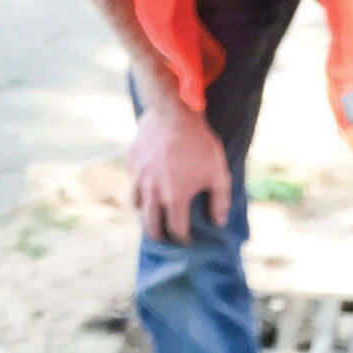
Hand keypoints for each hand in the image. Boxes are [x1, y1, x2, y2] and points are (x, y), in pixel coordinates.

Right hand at [128, 101, 231, 243]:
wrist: (174, 111)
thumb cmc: (200, 144)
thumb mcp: (219, 174)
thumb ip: (220, 202)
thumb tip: (218, 223)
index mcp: (174, 198)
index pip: (176, 230)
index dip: (183, 239)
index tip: (187, 241)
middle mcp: (152, 191)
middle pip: (150, 225)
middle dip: (158, 236)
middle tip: (164, 239)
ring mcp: (139, 175)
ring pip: (135, 204)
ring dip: (144, 214)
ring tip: (152, 215)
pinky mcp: (131, 160)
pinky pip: (132, 181)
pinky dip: (138, 189)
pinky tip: (147, 187)